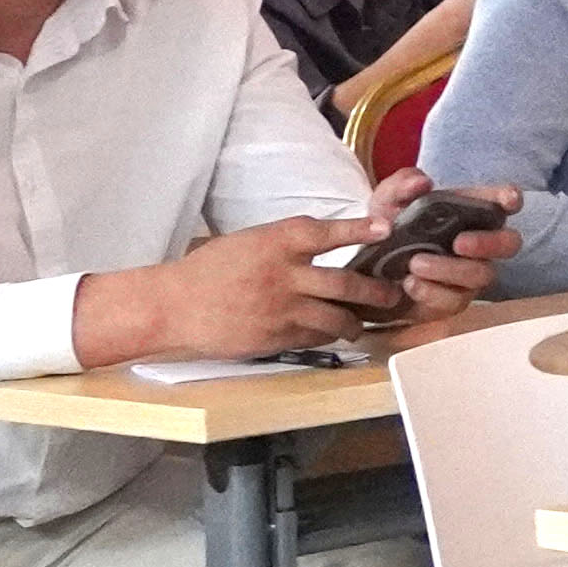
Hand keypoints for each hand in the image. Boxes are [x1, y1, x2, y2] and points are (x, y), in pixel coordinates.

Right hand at [84, 213, 415, 366]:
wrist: (174, 306)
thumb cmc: (210, 269)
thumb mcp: (249, 242)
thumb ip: (287, 244)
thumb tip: (324, 243)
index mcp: (275, 242)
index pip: (326, 232)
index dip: (358, 229)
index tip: (385, 229)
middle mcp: (284, 274)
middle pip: (344, 282)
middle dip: (375, 291)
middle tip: (393, 293)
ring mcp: (282, 309)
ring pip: (336, 317)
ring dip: (356, 321)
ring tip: (365, 322)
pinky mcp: (276, 337)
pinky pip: (315, 337)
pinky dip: (328, 335)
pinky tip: (333, 334)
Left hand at [344, 178, 510, 335]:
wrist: (364, 270)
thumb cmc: (388, 228)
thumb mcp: (387, 202)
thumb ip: (401, 186)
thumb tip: (422, 182)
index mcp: (470, 212)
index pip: (501, 202)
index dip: (510, 199)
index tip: (508, 200)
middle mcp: (479, 243)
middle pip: (509, 243)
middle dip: (489, 242)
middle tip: (458, 242)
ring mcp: (470, 275)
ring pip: (481, 274)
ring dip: (450, 269)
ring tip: (415, 263)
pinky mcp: (453, 301)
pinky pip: (455, 301)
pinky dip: (432, 291)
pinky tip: (410, 283)